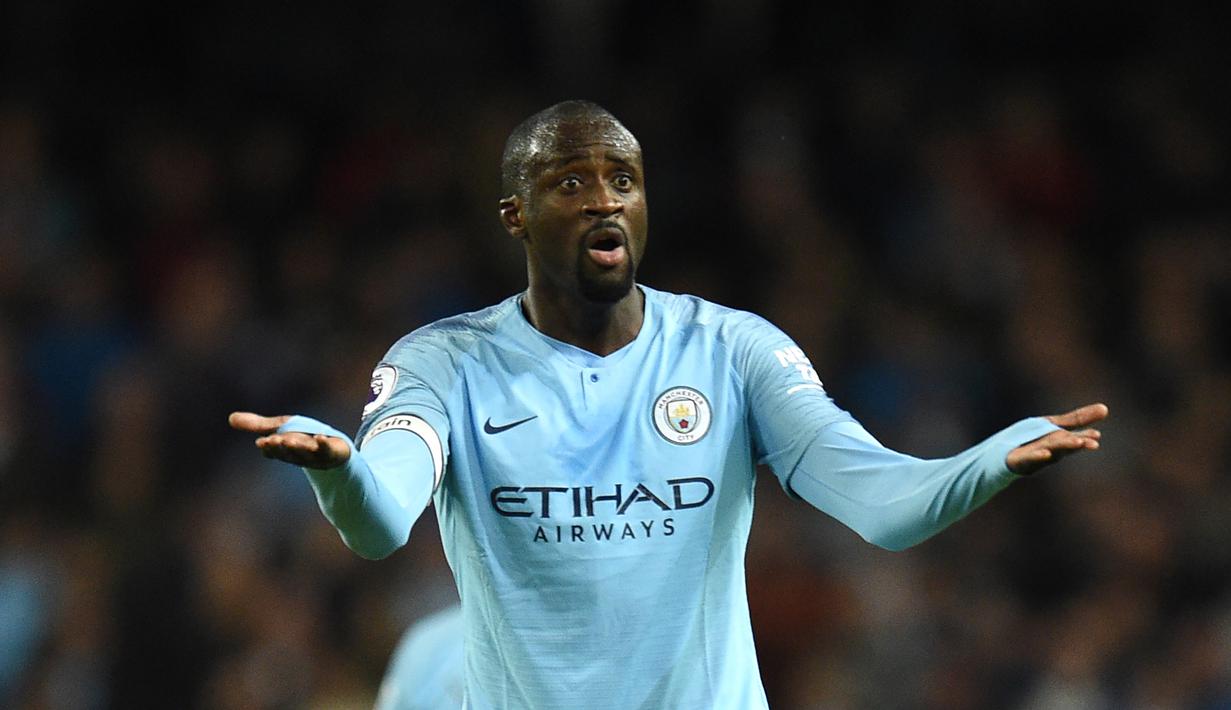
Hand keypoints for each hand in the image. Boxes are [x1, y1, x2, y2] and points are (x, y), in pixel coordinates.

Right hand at [228, 411, 350, 468]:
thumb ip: (257, 425)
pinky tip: (320, 437)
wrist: (334, 452)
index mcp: (285, 451)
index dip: (269, 447)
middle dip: (280, 447)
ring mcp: (317, 456)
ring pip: (305, 452)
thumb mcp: (279, 428)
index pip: (274, 450)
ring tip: (290, 440)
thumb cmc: (303, 438)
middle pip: (288, 452)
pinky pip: (328, 449)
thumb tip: (230, 418)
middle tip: (272, 440)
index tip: (261, 442)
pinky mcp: (333, 452)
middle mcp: (299, 455)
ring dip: (298, 447)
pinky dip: (324, 444)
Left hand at [1007, 403, 1107, 474]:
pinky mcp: (1019, 460)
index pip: (1073, 438)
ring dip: (1063, 447)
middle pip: (1064, 445)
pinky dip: (1038, 456)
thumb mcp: (1054, 425)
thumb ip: (1078, 419)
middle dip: (1077, 443)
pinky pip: (1029, 458)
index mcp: (1058, 442)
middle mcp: (1049, 450)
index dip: (1085, 437)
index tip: (1096, 436)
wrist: (1003, 453)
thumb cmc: (1033, 439)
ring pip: (1050, 450)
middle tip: (1092, 442)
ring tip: (1077, 442)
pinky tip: (1046, 454)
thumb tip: (1105, 408)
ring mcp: (1035, 456)